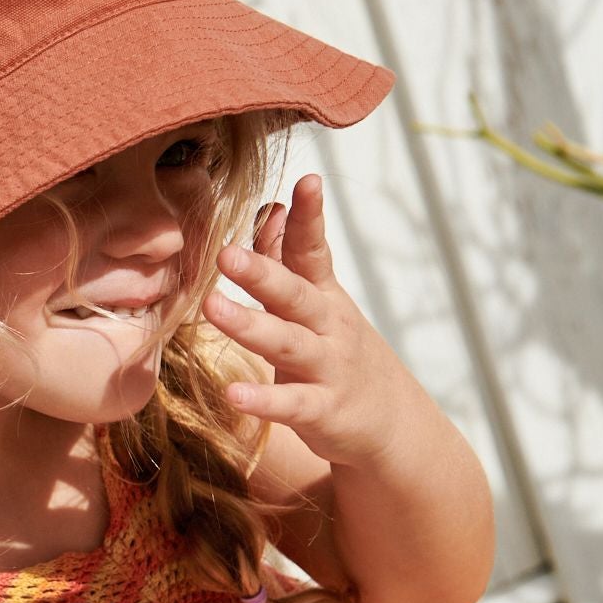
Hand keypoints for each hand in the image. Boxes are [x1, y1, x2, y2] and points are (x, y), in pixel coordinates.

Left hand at [201, 172, 412, 468]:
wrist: (391, 421)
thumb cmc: (339, 353)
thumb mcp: (318, 303)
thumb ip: (288, 259)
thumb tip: (269, 208)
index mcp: (324, 295)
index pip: (314, 249)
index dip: (310, 216)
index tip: (307, 180)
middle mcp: (328, 326)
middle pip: (294, 294)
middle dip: (261, 272)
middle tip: (225, 253)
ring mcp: (327, 368)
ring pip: (287, 343)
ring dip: (249, 326)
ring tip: (211, 307)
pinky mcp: (322, 410)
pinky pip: (291, 405)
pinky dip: (263, 400)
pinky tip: (234, 394)